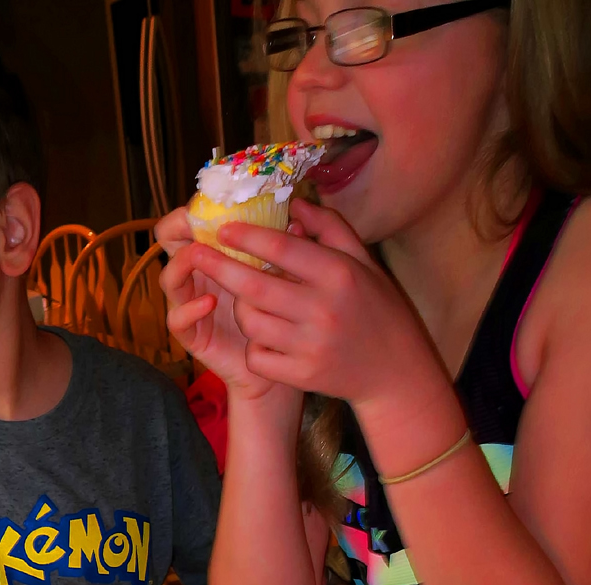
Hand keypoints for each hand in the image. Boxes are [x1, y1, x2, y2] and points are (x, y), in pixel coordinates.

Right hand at [157, 211, 275, 399]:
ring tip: (199, 257)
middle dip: (178, 228)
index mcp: (217, 252)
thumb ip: (286, 246)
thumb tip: (297, 219)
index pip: (193, 220)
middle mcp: (198, 274)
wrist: (279, 359)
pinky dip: (189, 309)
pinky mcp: (191, 334)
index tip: (213, 200)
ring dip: (183, 264)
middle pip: (168, 242)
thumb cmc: (281, 311)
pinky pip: (176, 319)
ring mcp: (190, 303)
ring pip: (169, 278)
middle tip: (194, 224)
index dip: (195, 207)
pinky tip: (209, 303)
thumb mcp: (285, 272)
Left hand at [196, 199, 437, 408]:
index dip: (246, 237)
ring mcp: (310, 345)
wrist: (395, 371)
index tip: (222, 229)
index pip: (281, 248)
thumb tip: (294, 204)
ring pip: (250, 322)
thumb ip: (330, 229)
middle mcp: (323, 308)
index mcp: (338, 273)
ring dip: (242, 309)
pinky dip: (254, 346)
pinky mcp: (301, 375)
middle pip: (254, 285)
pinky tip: (265, 339)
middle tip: (196, 254)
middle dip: (219, 267)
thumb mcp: (362, 262)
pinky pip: (257, 357)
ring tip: (249, 302)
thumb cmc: (376, 309)